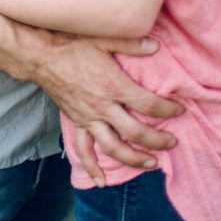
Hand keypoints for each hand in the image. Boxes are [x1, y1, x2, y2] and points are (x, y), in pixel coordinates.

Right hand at [29, 33, 182, 186]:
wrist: (41, 56)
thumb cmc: (72, 44)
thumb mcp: (102, 38)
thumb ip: (130, 43)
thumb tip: (155, 45)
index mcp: (114, 86)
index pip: (148, 104)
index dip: (168, 109)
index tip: (179, 110)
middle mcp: (103, 107)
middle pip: (136, 132)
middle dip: (157, 140)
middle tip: (172, 143)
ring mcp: (88, 118)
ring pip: (113, 147)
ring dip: (134, 159)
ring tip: (151, 164)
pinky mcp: (76, 122)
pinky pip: (84, 150)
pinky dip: (93, 168)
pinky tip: (102, 182)